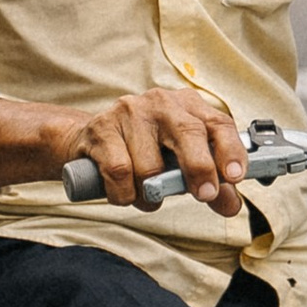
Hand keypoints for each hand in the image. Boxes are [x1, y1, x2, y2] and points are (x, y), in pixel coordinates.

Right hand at [0, 83, 250, 214]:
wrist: (69, 147)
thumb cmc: (129, 157)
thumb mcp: (168, 169)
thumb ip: (202, 183)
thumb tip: (234, 202)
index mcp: (182, 109)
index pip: (218, 122)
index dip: (230, 151)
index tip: (236, 180)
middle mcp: (155, 103)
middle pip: (190, 130)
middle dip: (200, 168)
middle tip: (204, 194)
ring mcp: (123, 114)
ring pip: (149, 160)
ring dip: (148, 188)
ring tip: (141, 195)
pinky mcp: (92, 132)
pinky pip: (115, 169)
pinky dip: (120, 190)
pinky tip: (119, 195)